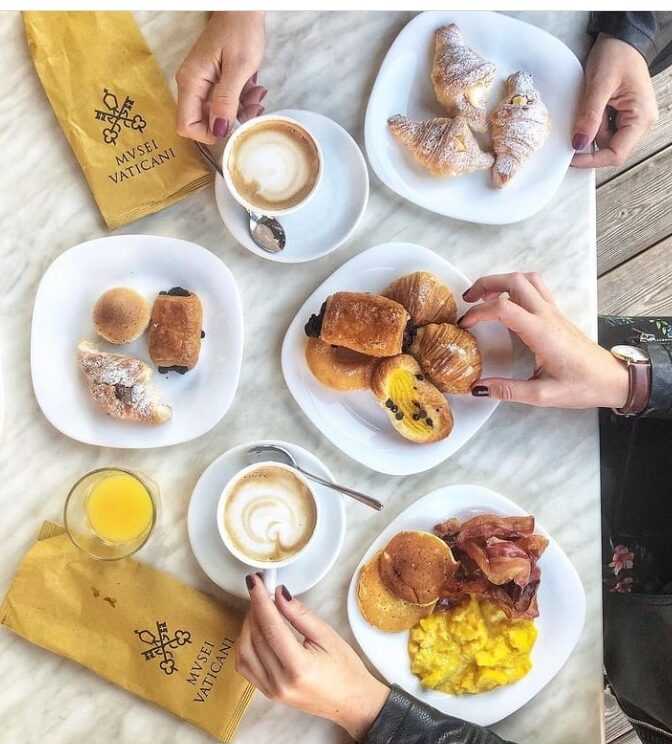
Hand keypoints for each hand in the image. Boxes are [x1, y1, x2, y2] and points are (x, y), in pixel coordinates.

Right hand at [176, 12, 265, 142]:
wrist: (243, 9)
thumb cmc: (240, 31)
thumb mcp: (238, 68)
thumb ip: (226, 101)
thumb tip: (219, 130)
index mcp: (191, 82)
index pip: (187, 126)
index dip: (209, 134)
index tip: (233, 127)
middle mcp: (191, 86)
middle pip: (204, 123)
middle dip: (230, 122)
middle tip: (254, 107)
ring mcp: (201, 84)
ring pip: (217, 115)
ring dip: (240, 111)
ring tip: (257, 94)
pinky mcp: (213, 82)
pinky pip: (224, 103)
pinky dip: (241, 101)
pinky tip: (254, 90)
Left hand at [236, 575, 389, 740]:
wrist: (351, 702)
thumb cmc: (345, 670)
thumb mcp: (327, 635)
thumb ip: (300, 614)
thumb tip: (279, 594)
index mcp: (298, 667)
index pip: (270, 626)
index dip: (260, 600)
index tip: (255, 581)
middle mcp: (280, 681)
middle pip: (254, 637)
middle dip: (254, 608)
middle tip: (261, 590)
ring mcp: (272, 690)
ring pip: (244, 652)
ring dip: (247, 626)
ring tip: (260, 609)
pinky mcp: (268, 693)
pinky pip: (245, 666)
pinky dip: (245, 644)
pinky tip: (256, 631)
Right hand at [460, 273, 629, 408]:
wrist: (613, 379)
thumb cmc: (583, 386)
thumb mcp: (543, 395)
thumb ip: (509, 391)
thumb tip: (478, 389)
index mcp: (541, 332)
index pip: (503, 308)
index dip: (478, 312)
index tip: (464, 324)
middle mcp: (547, 315)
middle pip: (514, 280)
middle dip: (486, 283)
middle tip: (468, 299)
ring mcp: (553, 312)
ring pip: (527, 279)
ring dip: (502, 281)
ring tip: (484, 297)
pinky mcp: (557, 314)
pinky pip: (535, 289)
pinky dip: (515, 288)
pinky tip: (506, 305)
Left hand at [572, 34, 657, 167]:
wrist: (620, 38)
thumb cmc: (616, 54)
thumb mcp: (599, 84)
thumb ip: (589, 116)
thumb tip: (579, 144)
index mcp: (641, 117)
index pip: (616, 154)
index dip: (592, 160)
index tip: (570, 156)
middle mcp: (640, 122)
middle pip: (609, 148)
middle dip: (590, 138)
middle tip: (580, 116)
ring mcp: (631, 120)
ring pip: (603, 139)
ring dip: (589, 128)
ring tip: (589, 103)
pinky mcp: (621, 116)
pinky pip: (602, 129)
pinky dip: (591, 123)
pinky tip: (590, 106)